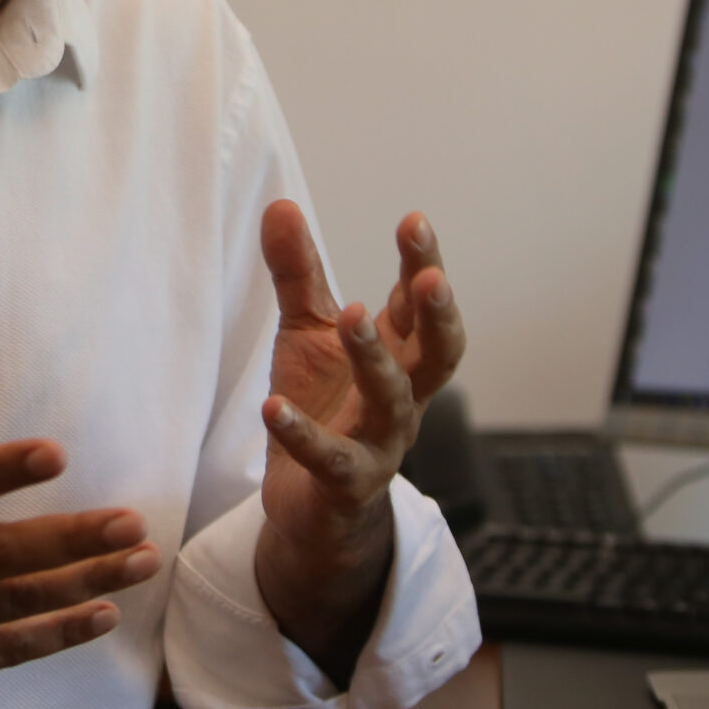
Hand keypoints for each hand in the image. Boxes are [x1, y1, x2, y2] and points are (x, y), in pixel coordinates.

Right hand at [0, 315, 159, 692]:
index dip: (4, 470)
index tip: (57, 454)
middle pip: (0, 552)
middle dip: (71, 539)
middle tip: (131, 523)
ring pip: (14, 601)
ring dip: (81, 583)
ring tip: (138, 562)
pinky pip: (2, 650)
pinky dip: (51, 636)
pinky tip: (100, 614)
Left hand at [253, 201, 465, 673]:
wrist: (310, 505)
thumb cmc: (322, 405)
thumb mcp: (306, 334)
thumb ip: (297, 274)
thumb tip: (281, 204)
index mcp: (398, 356)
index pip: (419, 306)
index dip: (423, 265)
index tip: (415, 221)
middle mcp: (402, 398)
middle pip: (437, 354)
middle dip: (437, 314)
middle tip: (429, 278)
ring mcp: (379, 443)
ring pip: (392, 401)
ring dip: (374, 358)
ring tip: (352, 314)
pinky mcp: (344, 484)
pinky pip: (329, 459)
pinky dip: (302, 434)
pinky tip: (270, 407)